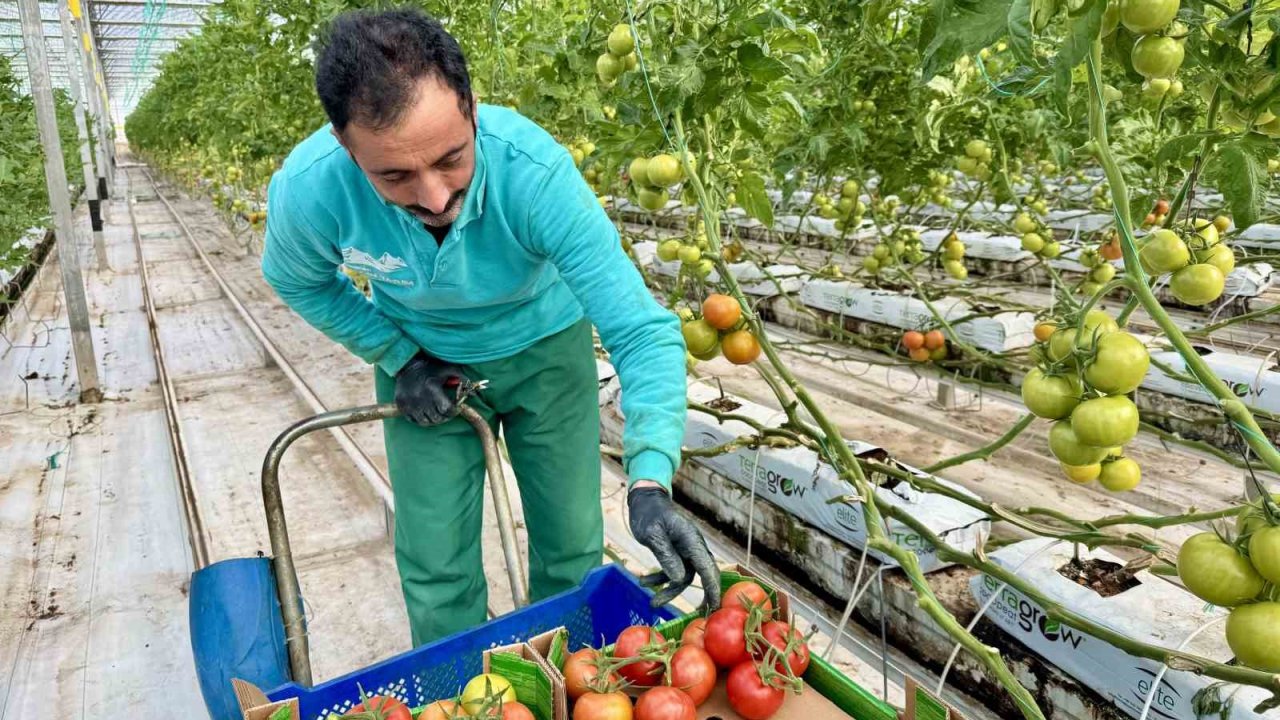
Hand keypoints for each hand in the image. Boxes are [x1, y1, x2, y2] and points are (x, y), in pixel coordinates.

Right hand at [394, 352, 468, 425]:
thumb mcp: (450, 370)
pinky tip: (425, 412)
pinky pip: (413, 421)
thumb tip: (475, 394)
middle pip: (437, 418)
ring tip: (437, 413)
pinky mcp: (401, 405)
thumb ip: (464, 380)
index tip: (455, 409)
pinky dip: (421, 419)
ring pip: (425, 422)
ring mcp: (409, 402)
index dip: (454, 412)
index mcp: (432, 387)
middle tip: (447, 412)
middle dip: (445, 417)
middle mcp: (419, 397)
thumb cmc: (433, 368)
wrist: (408, 365)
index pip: (447, 410)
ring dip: (433, 420)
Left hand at [628, 486, 720, 612]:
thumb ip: (666, 555)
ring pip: (684, 577)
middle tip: (700, 616)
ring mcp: (686, 551)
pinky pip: (673, 572)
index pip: (707, 568)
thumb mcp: (653, 535)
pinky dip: (660, 579)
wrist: (644, 501)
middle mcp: (693, 546)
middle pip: (704, 575)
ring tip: (652, 603)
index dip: (713, 589)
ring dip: (669, 590)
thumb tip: (679, 579)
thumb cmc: (649, 514)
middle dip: (703, 596)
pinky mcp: (676, 554)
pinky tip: (644, 583)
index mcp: (691, 541)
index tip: (716, 608)